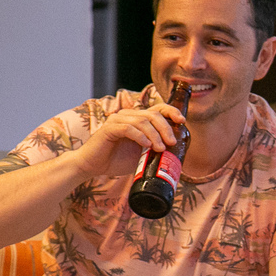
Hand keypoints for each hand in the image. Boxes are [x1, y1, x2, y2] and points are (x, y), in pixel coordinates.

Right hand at [71, 102, 185, 178]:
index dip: (171, 111)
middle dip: (165, 128)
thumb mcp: (142, 155)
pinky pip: (128, 128)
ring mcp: (117, 121)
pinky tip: (146, 145)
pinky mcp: (109, 129)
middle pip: (152, 115)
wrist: (93, 166)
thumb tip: (176, 155)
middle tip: (171, 143)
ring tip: (160, 148)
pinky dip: (140, 136)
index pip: (158, 109)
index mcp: (137, 119)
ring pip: (142, 121)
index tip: (182, 121)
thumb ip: (155, 150)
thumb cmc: (117, 160)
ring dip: (154, 135)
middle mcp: (128, 116)